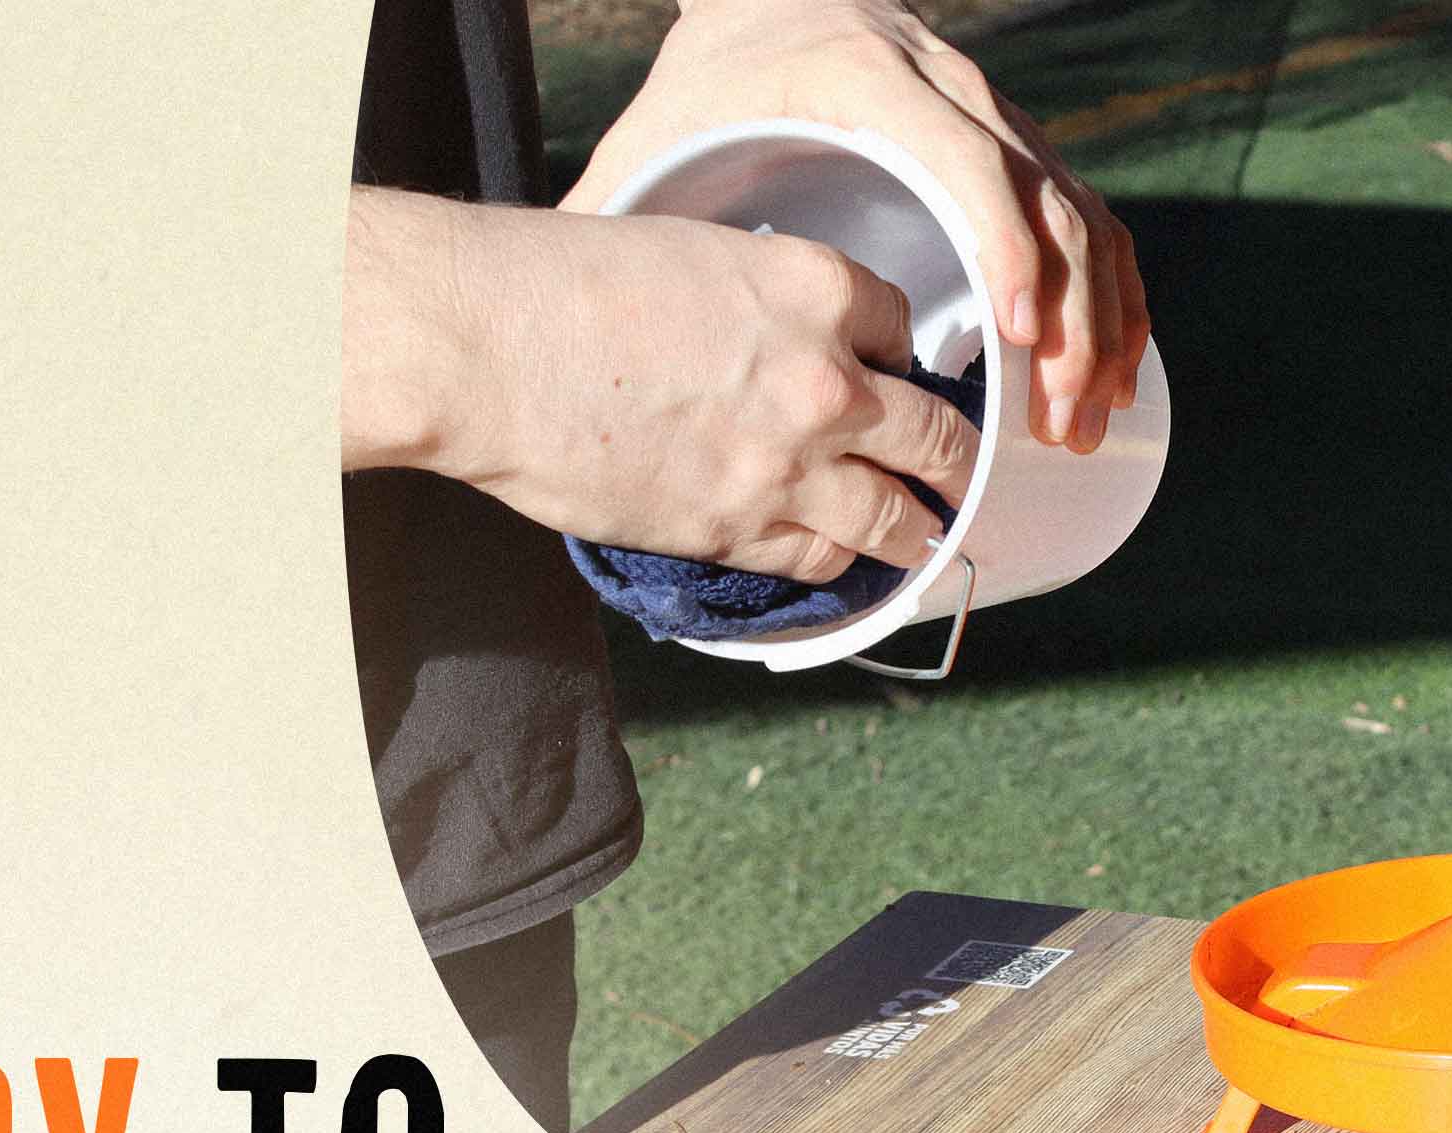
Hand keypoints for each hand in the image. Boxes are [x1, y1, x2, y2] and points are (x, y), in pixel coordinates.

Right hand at [347, 190, 979, 583]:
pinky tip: (843, 559)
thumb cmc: (567, 283)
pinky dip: (840, 561)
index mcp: (817, 289)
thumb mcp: (698, 252)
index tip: (896, 376)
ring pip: (896, 515)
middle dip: (953, 458)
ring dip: (920, 529)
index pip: (903, 329)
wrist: (491, 348)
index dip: (901, 356)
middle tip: (960, 474)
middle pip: (935, 433)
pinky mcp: (732, 531)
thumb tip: (775, 338)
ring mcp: (785, 466)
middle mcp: (825, 381)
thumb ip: (760, 299)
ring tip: (928, 537)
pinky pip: (820, 558)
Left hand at [571, 0, 1145, 452]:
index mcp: (875, 83)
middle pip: (1045, 204)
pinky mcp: (1010, 143)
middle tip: (1050, 425)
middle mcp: (954, 92)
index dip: (1004, 250)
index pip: (970, 164)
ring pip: (1080, 217)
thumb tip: (568, 294)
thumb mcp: (662, 122)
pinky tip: (1105, 371)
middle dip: (1065, 321)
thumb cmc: (713, 66)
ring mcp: (993, 115)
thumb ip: (625, 201)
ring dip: (1096, 323)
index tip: (1012, 339)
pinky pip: (1082, 219)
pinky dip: (1106, 295)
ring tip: (1080, 423)